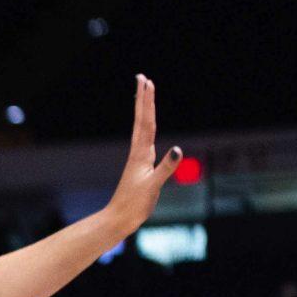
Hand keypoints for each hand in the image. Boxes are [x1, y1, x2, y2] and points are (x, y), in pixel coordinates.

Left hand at [103, 75, 181, 234]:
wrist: (119, 219)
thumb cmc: (134, 205)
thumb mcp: (153, 186)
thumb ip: (166, 168)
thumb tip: (178, 149)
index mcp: (141, 155)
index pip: (147, 122)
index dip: (148, 102)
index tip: (148, 83)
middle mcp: (139, 152)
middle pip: (142, 119)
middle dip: (143, 98)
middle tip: (142, 78)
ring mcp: (139, 159)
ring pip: (142, 128)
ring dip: (144, 110)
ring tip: (144, 95)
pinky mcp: (140, 167)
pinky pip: (145, 140)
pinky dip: (147, 128)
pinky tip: (148, 128)